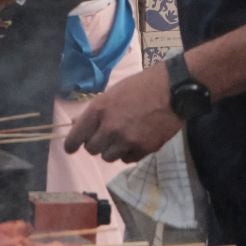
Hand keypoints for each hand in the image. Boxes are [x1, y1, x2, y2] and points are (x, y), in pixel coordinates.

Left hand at [62, 68, 181, 163]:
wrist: (174, 90)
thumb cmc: (142, 86)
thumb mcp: (114, 92)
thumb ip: (96, 110)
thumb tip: (78, 123)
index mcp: (100, 109)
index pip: (76, 136)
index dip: (72, 144)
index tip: (71, 148)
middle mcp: (110, 128)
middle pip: (92, 149)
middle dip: (96, 143)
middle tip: (105, 136)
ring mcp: (127, 140)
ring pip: (109, 157)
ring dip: (112, 149)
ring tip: (123, 137)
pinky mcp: (143, 149)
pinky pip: (127, 159)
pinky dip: (128, 152)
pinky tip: (136, 140)